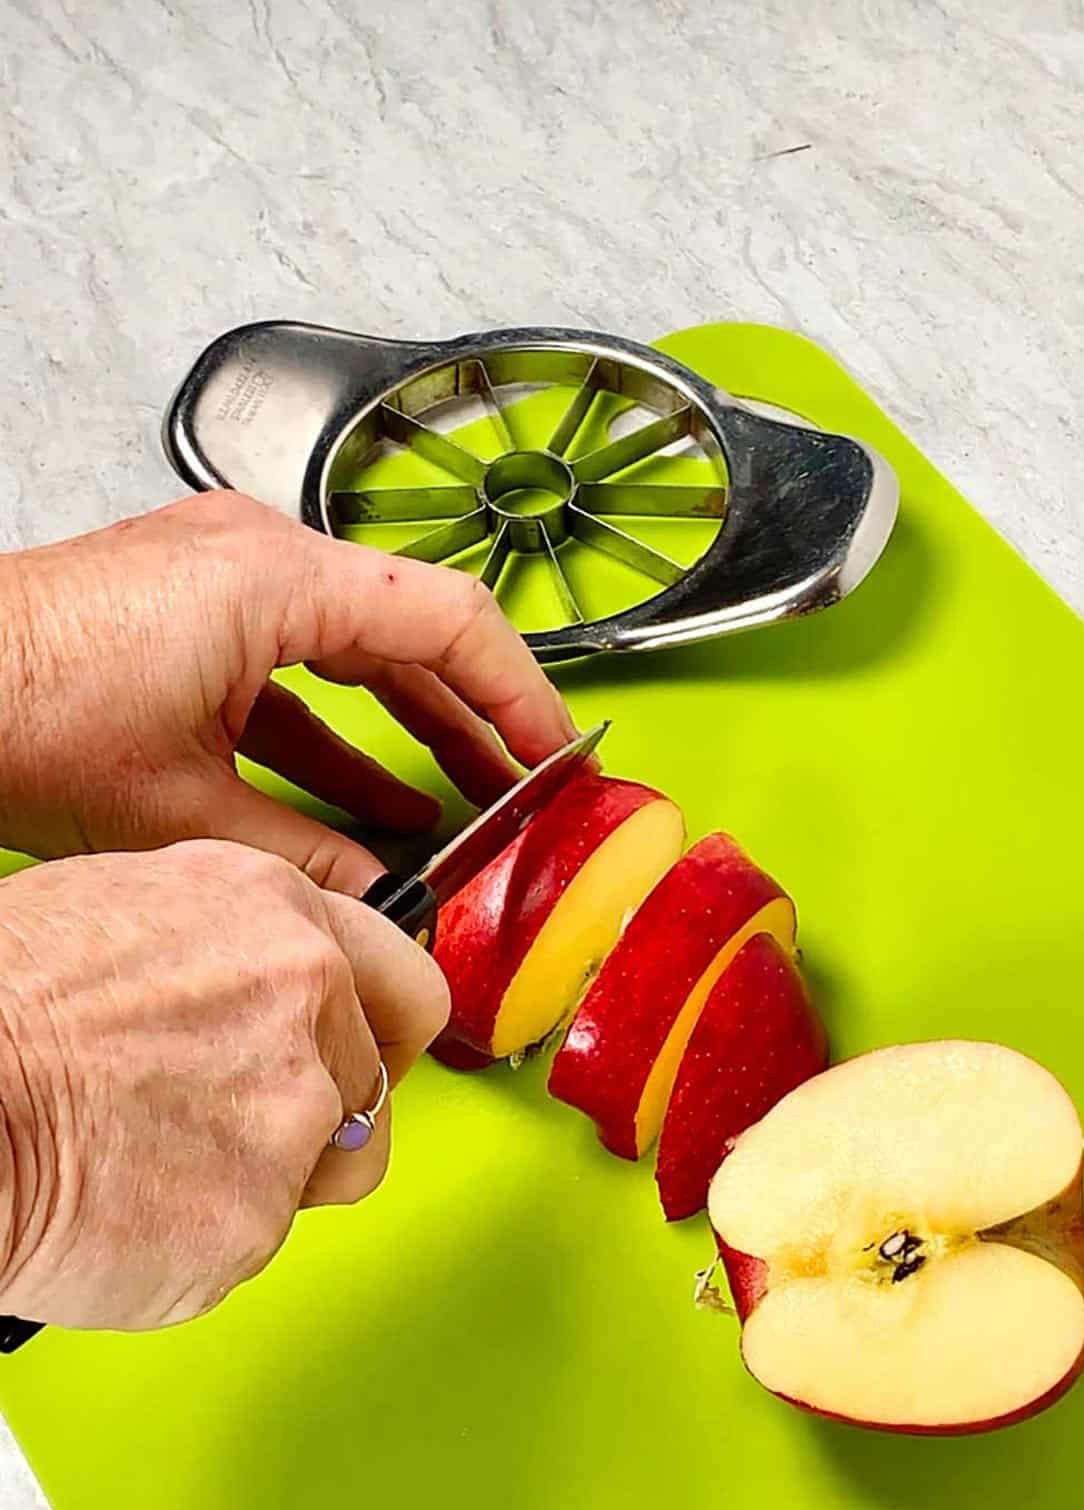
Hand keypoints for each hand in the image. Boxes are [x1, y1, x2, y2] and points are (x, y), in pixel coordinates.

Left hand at [0, 491, 577, 893]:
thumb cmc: (18, 710)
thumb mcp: (185, 811)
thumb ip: (308, 859)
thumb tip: (385, 905)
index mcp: (276, 578)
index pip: (449, 619)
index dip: (521, 692)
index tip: (557, 753)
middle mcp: (256, 559)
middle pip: (411, 631)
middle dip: (476, 716)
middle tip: (527, 785)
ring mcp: (219, 580)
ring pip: (355, 650)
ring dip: (411, 726)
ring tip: (467, 800)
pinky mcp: (187, 614)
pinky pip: (293, 667)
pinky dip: (336, 730)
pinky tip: (368, 799)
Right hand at [0, 839, 449, 1328]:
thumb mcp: (119, 913)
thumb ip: (220, 950)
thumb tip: (247, 990)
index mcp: (270, 910)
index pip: (403, 976)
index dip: (382, 1030)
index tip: (370, 1055)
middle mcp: (304, 994)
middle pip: (374, 1083)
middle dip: (329, 1115)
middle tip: (256, 1133)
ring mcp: (292, 1106)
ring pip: (328, 1170)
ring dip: (265, 1181)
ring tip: (157, 1166)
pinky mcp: (257, 1213)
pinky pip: (253, 1241)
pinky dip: (197, 1242)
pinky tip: (125, 1206)